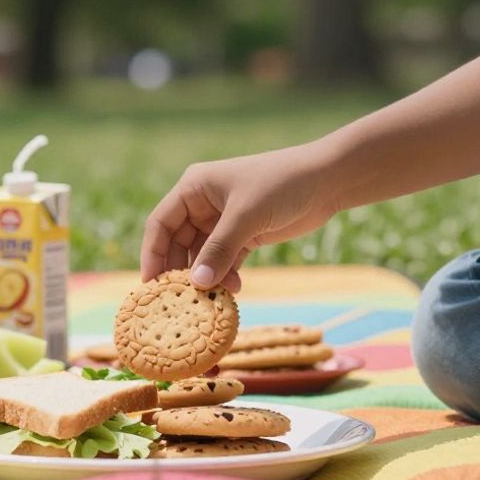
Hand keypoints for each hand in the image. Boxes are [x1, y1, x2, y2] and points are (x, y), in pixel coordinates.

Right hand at [141, 142, 340, 290]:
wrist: (329, 180)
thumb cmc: (282, 184)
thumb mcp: (246, 216)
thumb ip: (219, 250)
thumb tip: (197, 284)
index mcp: (193, 188)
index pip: (160, 223)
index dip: (152, 254)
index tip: (151, 284)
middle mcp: (202, 203)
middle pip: (178, 243)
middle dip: (181, 271)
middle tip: (180, 299)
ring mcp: (223, 220)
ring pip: (202, 255)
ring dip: (207, 276)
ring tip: (213, 297)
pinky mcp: (244, 234)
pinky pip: (225, 260)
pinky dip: (226, 274)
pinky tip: (234, 288)